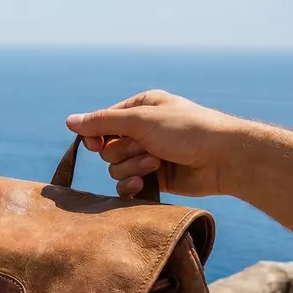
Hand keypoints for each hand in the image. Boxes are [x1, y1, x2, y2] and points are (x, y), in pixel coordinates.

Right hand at [65, 90, 243, 197]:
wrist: (223, 158)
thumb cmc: (187, 130)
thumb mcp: (142, 120)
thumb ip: (103, 123)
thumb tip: (69, 121)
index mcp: (140, 108)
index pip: (103, 122)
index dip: (96, 135)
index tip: (95, 144)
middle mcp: (142, 130)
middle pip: (107, 147)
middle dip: (123, 152)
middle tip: (145, 148)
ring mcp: (147, 154)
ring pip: (115, 167)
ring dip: (131, 167)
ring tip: (155, 163)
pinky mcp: (153, 177)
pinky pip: (126, 183)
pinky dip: (131, 184)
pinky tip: (143, 182)